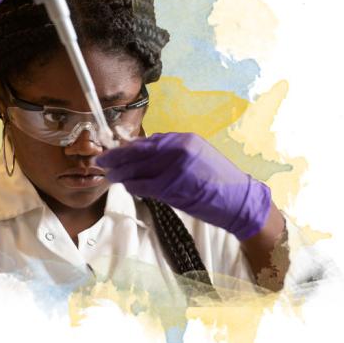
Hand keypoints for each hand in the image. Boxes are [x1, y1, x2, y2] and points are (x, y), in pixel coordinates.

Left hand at [95, 132, 270, 240]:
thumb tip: (143, 153)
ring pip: (137, 168)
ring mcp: (175, 167)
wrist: (240, 202)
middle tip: (103, 161)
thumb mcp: (197, 157)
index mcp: (184, 140)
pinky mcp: (172, 186)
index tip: (113, 150)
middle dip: (116, 157)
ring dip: (121, 173)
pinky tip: (127, 187)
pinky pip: (144, 185)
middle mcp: (178, 148)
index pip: (147, 141)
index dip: (126, 146)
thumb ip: (171, 153)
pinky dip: (132, 186)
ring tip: (110, 175)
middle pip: (137, 151)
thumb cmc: (218, 182)